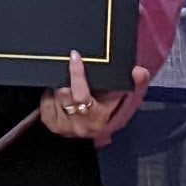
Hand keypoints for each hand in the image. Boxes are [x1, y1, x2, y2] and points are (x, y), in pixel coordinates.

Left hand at [34, 52, 150, 141]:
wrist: (96, 130)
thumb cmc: (113, 111)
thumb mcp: (129, 101)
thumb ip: (139, 85)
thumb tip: (140, 71)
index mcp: (102, 118)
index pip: (84, 94)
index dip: (78, 74)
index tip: (74, 55)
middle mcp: (82, 125)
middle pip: (67, 93)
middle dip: (70, 78)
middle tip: (73, 62)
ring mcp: (66, 127)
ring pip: (57, 96)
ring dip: (61, 85)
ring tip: (69, 82)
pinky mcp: (53, 126)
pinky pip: (45, 103)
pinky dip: (50, 95)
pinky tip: (58, 94)